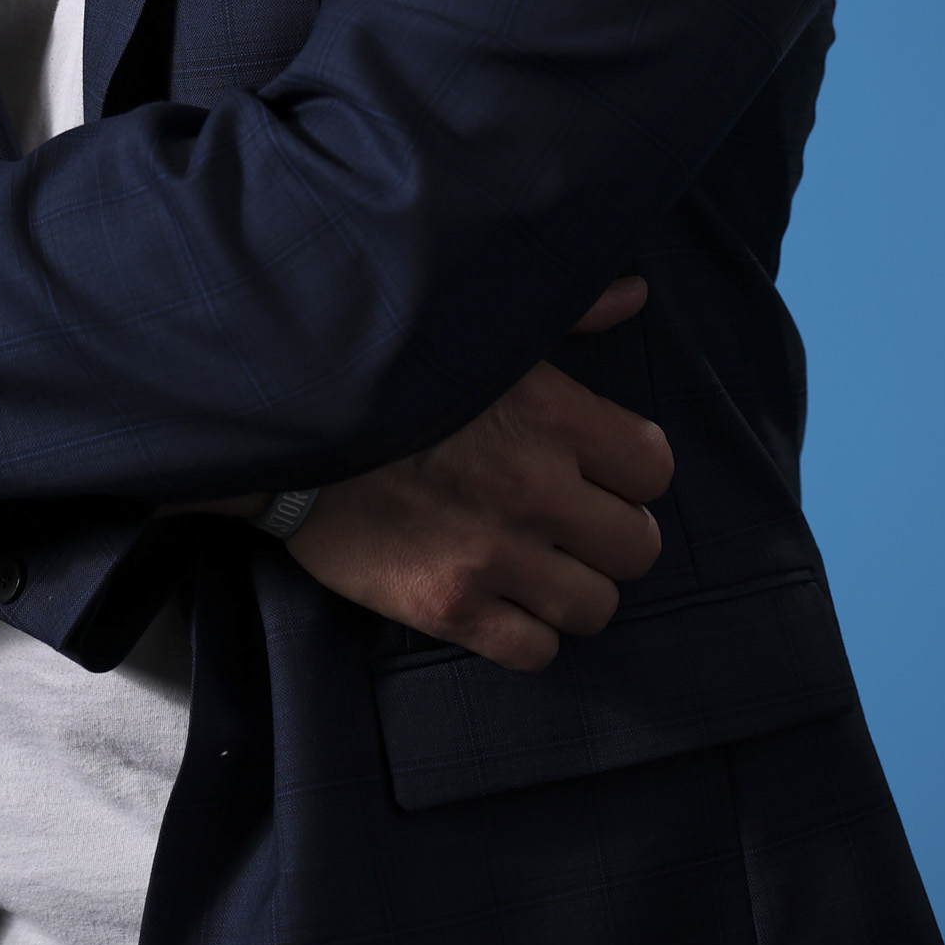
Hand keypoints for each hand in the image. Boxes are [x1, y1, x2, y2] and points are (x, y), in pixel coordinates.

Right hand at [285, 277, 673, 669]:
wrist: (289, 427)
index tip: (600, 467)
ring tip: (539, 562)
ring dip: (574, 586)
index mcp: (553, 415)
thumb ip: (569, 311)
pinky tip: (503, 598)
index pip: (655, 469)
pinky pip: (536, 652)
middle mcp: (536, 491)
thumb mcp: (483, 327)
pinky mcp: (450, 608)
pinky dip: (528, 632)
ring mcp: (494, 556)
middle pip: (639, 547)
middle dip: (612, 533)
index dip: (632, 470)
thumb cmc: (391, 372)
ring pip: (596, 607)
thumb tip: (635, 293)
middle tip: (572, 520)